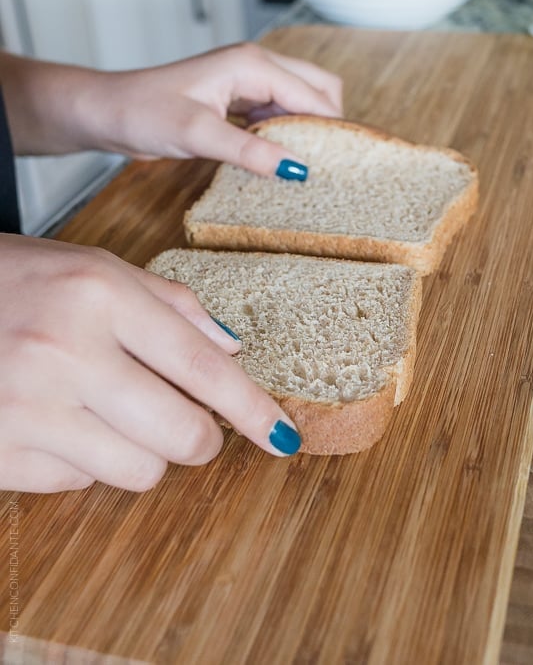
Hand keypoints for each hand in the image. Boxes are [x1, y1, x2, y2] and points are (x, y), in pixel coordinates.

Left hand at [0, 43, 342, 175]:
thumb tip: (296, 169)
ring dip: (306, 129)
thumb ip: (249, 151)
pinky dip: (285, 132)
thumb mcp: (198, 135)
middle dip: (327, 123)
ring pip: (299, 101)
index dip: (332, 129)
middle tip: (327, 164)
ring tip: (306, 166)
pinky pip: (277, 112)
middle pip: (318, 89)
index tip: (344, 164)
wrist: (108, 111)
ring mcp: (247, 81)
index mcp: (252, 64)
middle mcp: (256, 66)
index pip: (314, 95)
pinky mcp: (237, 98)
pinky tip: (278, 158)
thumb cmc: (143, 112)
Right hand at [0, 235, 301, 492]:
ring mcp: (27, 408)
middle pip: (181, 434)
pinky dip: (86, 462)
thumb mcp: (95, 269)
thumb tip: (231, 352)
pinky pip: (79, 484)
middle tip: (190, 424)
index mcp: (98, 295)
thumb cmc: (17, 282)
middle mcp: (65, 352)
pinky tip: (62, 422)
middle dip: (200, 438)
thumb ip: (170, 307)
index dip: (252, 408)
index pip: (200, 366)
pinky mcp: (0, 454)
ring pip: (139, 471)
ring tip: (113, 416)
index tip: (283, 435)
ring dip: (144, 453)